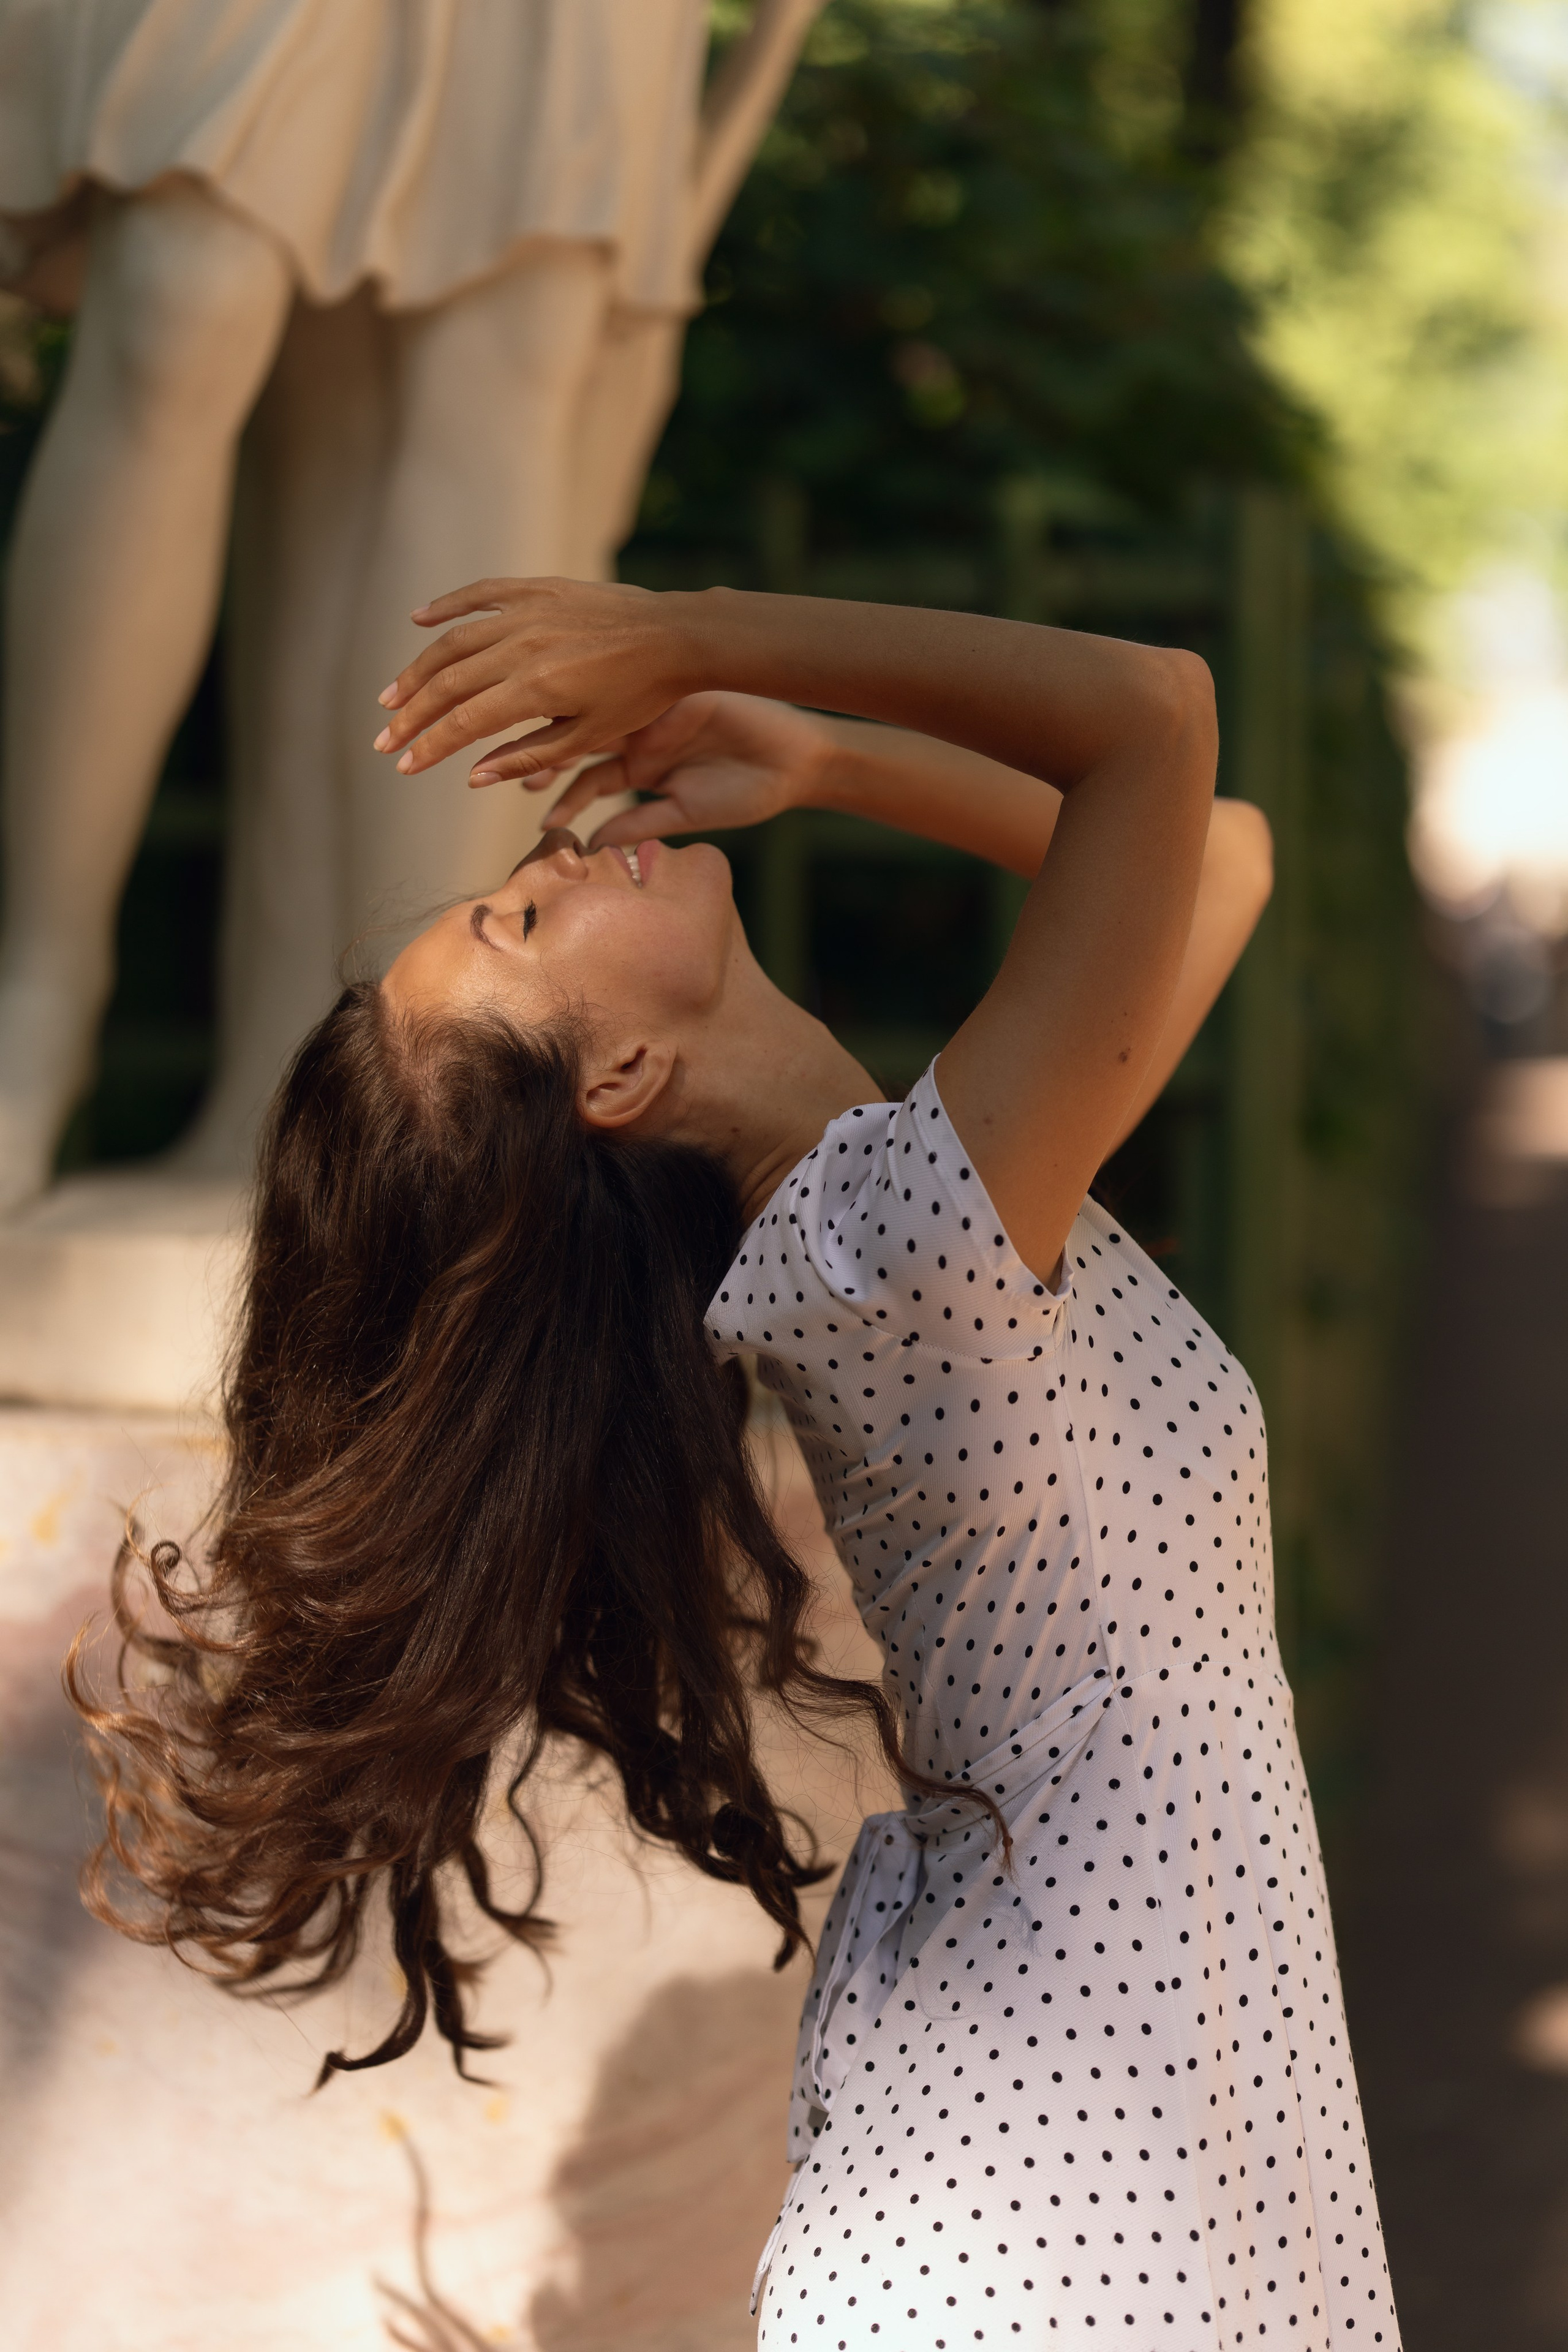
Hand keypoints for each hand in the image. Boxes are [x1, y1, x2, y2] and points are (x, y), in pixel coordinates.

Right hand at [372, 576, 696, 781]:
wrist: (677, 637)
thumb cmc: (640, 696)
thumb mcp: (588, 738)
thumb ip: (528, 757)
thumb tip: (473, 777)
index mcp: (534, 690)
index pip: (464, 724)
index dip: (429, 746)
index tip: (404, 765)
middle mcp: (522, 646)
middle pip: (448, 683)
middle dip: (411, 715)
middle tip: (384, 740)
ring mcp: (527, 613)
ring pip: (454, 640)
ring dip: (417, 669)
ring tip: (392, 695)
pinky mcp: (538, 589)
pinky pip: (481, 594)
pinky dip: (447, 605)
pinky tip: (418, 619)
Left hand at [533, 692, 831, 847]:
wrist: (796, 764)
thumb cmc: (748, 792)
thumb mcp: (685, 813)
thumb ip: (639, 823)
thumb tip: (593, 844)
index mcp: (639, 762)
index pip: (587, 776)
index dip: (560, 796)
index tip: (540, 826)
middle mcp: (638, 733)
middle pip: (577, 740)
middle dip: (542, 757)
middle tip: (508, 781)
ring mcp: (653, 710)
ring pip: (595, 718)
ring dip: (562, 739)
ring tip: (531, 768)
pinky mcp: (671, 694)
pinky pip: (633, 701)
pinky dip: (608, 714)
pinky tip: (588, 729)